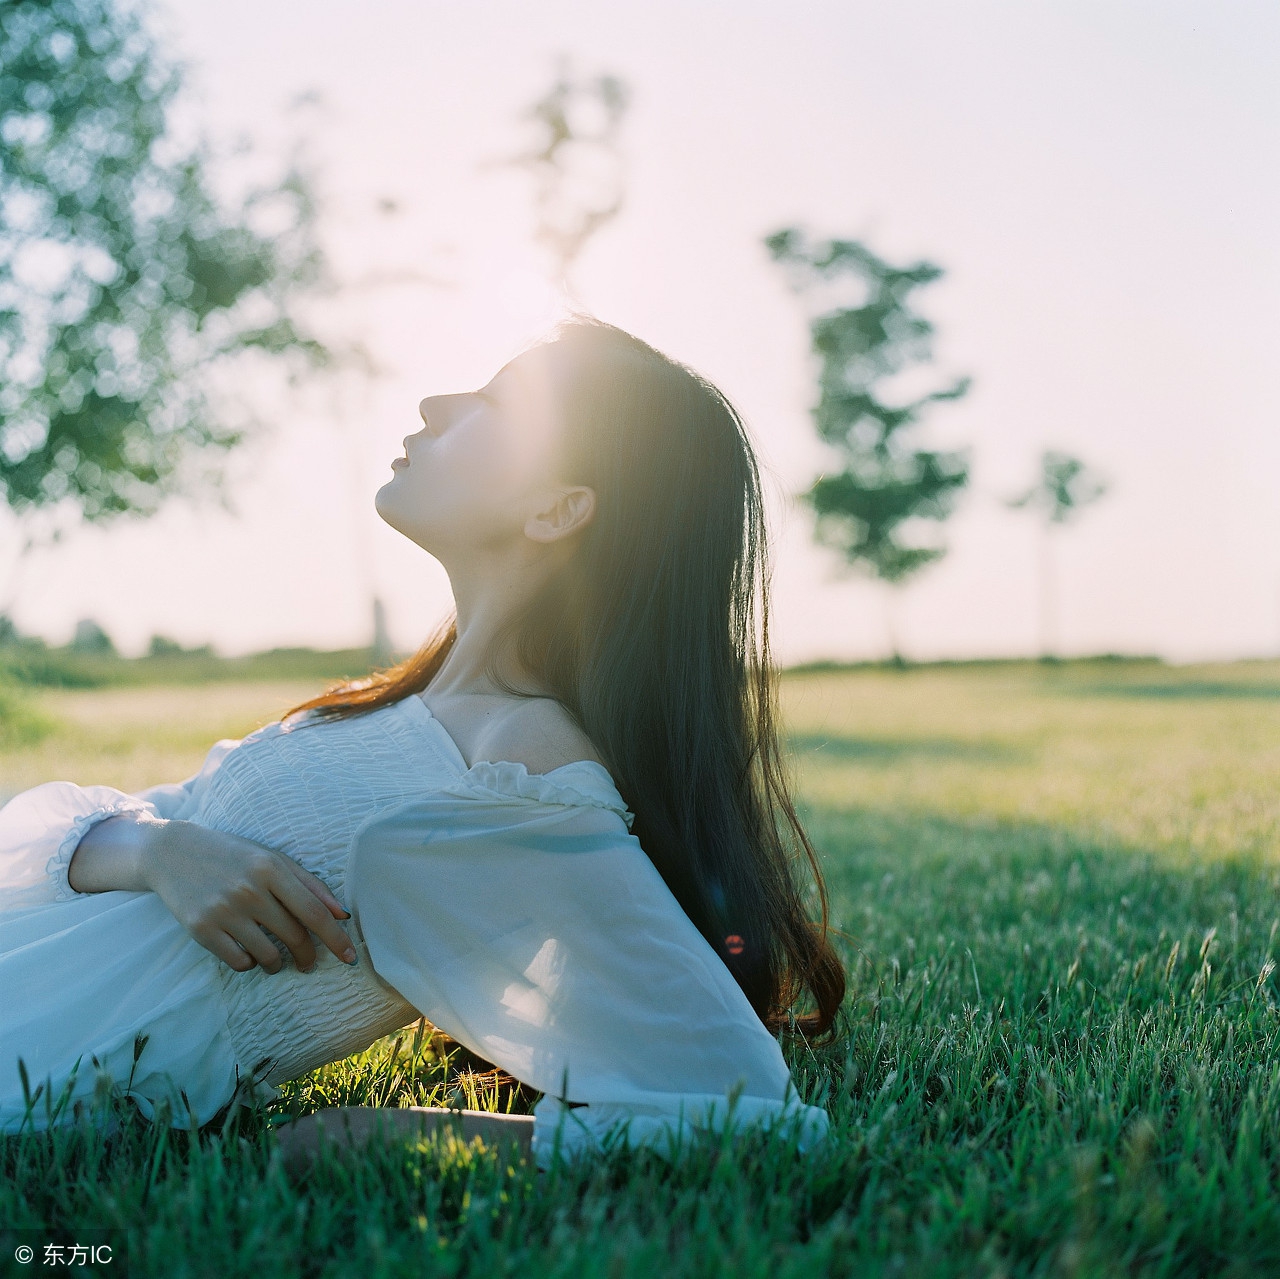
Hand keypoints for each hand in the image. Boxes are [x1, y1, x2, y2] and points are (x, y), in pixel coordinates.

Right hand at [140, 819, 355, 974]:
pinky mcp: (200, 929)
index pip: (314, 913)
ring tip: (278, 960)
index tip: (350, 958)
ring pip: (268, 955)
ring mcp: (223, 910)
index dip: (336, 939)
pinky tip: (250, 954)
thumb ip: (310, 884)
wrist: (172, 853)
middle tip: (309, 963)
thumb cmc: (233, 855)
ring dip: (278, 964)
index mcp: (270, 868)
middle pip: (295, 936)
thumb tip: (342, 914)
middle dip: (308, 956)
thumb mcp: (273, 859)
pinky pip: (239, 962)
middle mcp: (248, 889)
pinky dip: (250, 964)